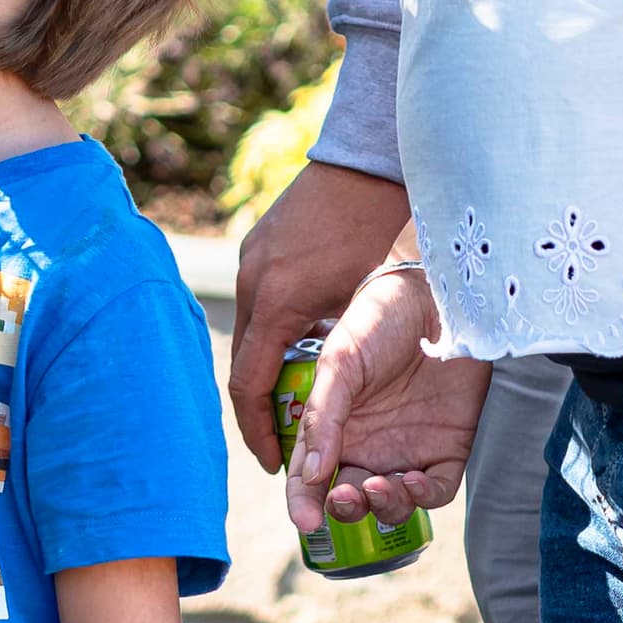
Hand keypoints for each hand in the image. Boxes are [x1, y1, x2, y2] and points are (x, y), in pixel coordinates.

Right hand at [229, 153, 413, 464]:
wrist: (366, 160)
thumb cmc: (378, 229)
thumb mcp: (366, 301)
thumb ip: (342, 346)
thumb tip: (335, 394)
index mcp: (277, 303)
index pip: (250, 385)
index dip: (259, 430)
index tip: (277, 461)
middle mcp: (253, 283)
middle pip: (244, 364)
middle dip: (260, 408)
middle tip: (285, 440)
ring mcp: (250, 260)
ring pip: (250, 333)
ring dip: (267, 368)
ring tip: (294, 395)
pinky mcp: (257, 245)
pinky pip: (257, 303)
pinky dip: (272, 332)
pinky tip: (302, 340)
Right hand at [286, 257, 487, 539]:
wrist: (437, 297)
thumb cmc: (379, 320)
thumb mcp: (339, 362)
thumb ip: (323, 416)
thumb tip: (311, 474)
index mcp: (334, 427)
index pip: (310, 477)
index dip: (303, 503)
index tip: (305, 520)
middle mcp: (368, 444)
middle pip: (349, 496)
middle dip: (344, 508)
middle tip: (345, 497)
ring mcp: (408, 448)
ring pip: (390, 502)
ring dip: (382, 506)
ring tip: (380, 487)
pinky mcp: (448, 448)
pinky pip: (435, 489)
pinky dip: (422, 496)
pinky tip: (413, 481)